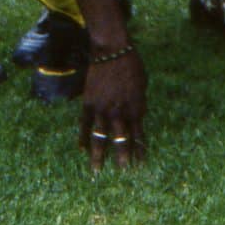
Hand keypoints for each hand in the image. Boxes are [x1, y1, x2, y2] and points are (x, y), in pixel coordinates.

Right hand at [78, 48, 145, 169]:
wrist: (112, 51)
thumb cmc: (132, 66)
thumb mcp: (142, 86)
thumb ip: (138, 104)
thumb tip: (136, 119)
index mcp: (136, 107)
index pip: (138, 134)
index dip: (139, 149)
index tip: (140, 163)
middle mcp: (119, 111)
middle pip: (120, 139)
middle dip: (122, 157)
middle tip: (122, 172)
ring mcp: (102, 109)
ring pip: (100, 137)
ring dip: (98, 155)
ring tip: (96, 171)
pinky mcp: (88, 104)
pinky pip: (85, 125)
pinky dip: (83, 138)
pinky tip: (82, 150)